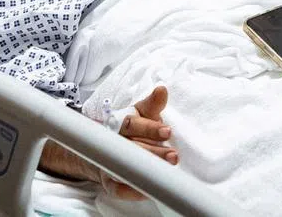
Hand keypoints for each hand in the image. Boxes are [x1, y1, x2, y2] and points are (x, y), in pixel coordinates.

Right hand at [104, 85, 177, 200]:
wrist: (107, 149)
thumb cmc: (133, 129)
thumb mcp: (142, 113)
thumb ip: (153, 104)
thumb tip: (161, 90)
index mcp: (122, 123)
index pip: (133, 124)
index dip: (150, 128)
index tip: (167, 132)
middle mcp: (114, 142)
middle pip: (132, 147)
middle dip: (154, 152)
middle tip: (173, 156)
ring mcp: (110, 162)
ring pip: (126, 166)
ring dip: (146, 170)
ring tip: (166, 171)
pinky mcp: (110, 181)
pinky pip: (118, 188)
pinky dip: (133, 190)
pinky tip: (149, 189)